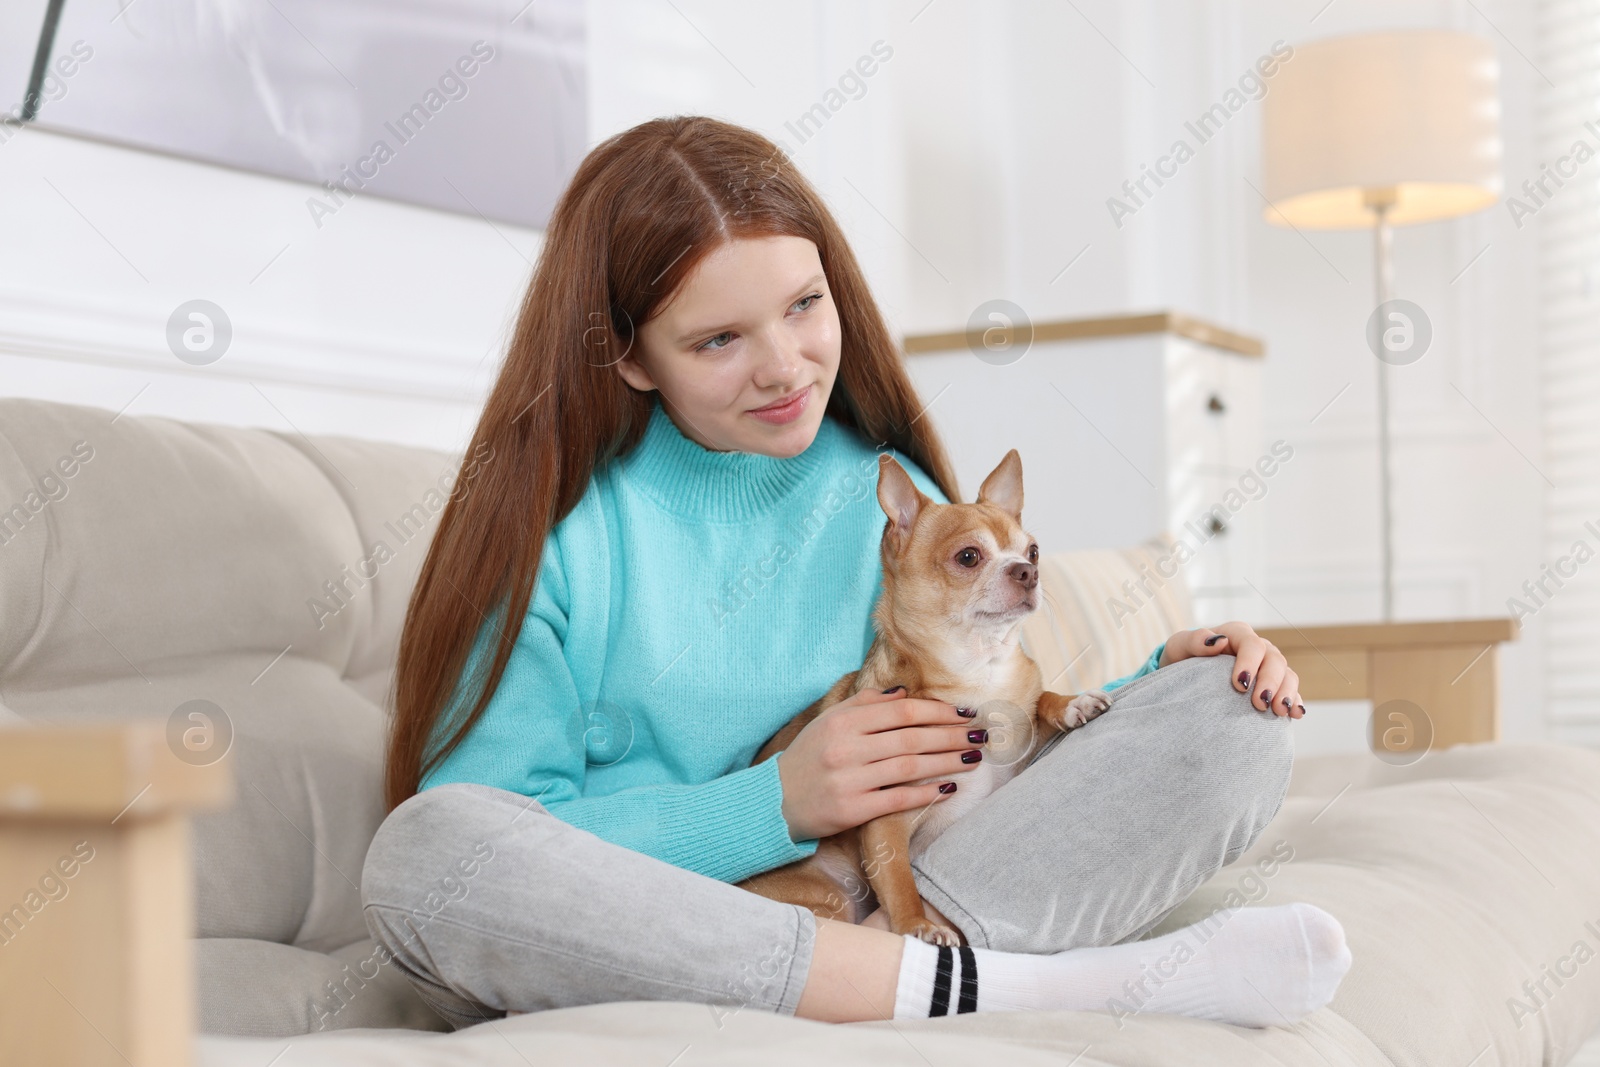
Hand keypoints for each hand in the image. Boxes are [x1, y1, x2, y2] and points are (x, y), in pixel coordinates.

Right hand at [775, 687, 984, 841]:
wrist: (775, 800)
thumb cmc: (809, 757)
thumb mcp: (830, 721)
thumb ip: (865, 704)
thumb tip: (904, 693)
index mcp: (843, 721)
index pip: (902, 711)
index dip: (938, 711)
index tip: (964, 713)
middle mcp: (846, 748)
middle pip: (912, 738)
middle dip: (951, 735)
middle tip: (980, 734)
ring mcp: (849, 780)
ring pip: (910, 767)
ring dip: (947, 761)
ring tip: (972, 757)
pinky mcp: (852, 810)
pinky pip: (897, 799)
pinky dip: (925, 793)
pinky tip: (947, 788)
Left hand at [1158, 622, 1303, 717]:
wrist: (1184, 679)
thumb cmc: (1181, 659)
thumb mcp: (1179, 646)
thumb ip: (1194, 640)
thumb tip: (1218, 641)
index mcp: (1236, 634)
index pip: (1252, 644)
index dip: (1250, 663)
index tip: (1240, 685)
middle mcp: (1257, 648)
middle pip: (1274, 659)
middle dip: (1271, 682)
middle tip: (1260, 704)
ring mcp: (1267, 667)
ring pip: (1287, 674)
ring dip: (1287, 693)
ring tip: (1279, 711)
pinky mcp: (1273, 686)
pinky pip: (1291, 691)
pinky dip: (1295, 702)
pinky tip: (1295, 714)